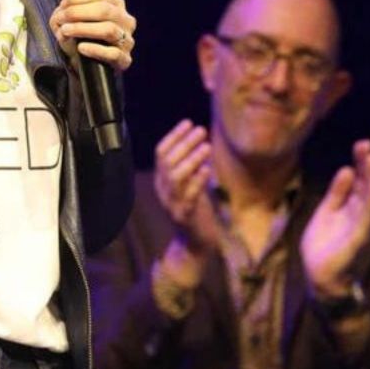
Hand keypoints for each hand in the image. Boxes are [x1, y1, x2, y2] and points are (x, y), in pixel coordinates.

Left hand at [49, 0, 136, 72]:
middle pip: (104, 10)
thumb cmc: (80, 37)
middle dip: (77, 12)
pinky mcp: (124, 59)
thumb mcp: (70, 22)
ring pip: (109, 30)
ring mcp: (127, 40)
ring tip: (66, 31)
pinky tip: (81, 48)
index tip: (63, 5)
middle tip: (61, 19)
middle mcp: (125, 19)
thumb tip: (60, 17)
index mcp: (114, 4)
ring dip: (83, 29)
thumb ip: (63, 15)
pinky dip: (95, 50)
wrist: (86, 65)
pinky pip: (113, 53)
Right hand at [153, 120, 219, 259]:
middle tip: (202, 130)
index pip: (161, 153)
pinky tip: (208, 169)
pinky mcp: (185, 216)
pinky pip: (189, 196)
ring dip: (191, 159)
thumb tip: (199, 142)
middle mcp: (163, 191)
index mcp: (162, 182)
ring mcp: (172, 204)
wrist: (196, 246)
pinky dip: (198, 180)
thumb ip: (191, 168)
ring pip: (176, 176)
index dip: (174, 136)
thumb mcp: (191, 186)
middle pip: (168, 161)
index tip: (189, 122)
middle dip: (184, 143)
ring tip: (207, 146)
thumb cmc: (197, 213)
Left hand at [301, 139, 369, 298]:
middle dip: (365, 165)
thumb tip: (346, 169)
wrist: (319, 274)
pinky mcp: (357, 235)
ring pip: (367, 197)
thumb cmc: (323, 243)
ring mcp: (359, 224)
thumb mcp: (326, 211)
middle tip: (367, 145)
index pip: (356, 180)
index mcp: (348, 206)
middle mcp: (357, 213)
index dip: (359, 163)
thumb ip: (337, 193)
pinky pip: (366, 214)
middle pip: (363, 185)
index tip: (362, 144)